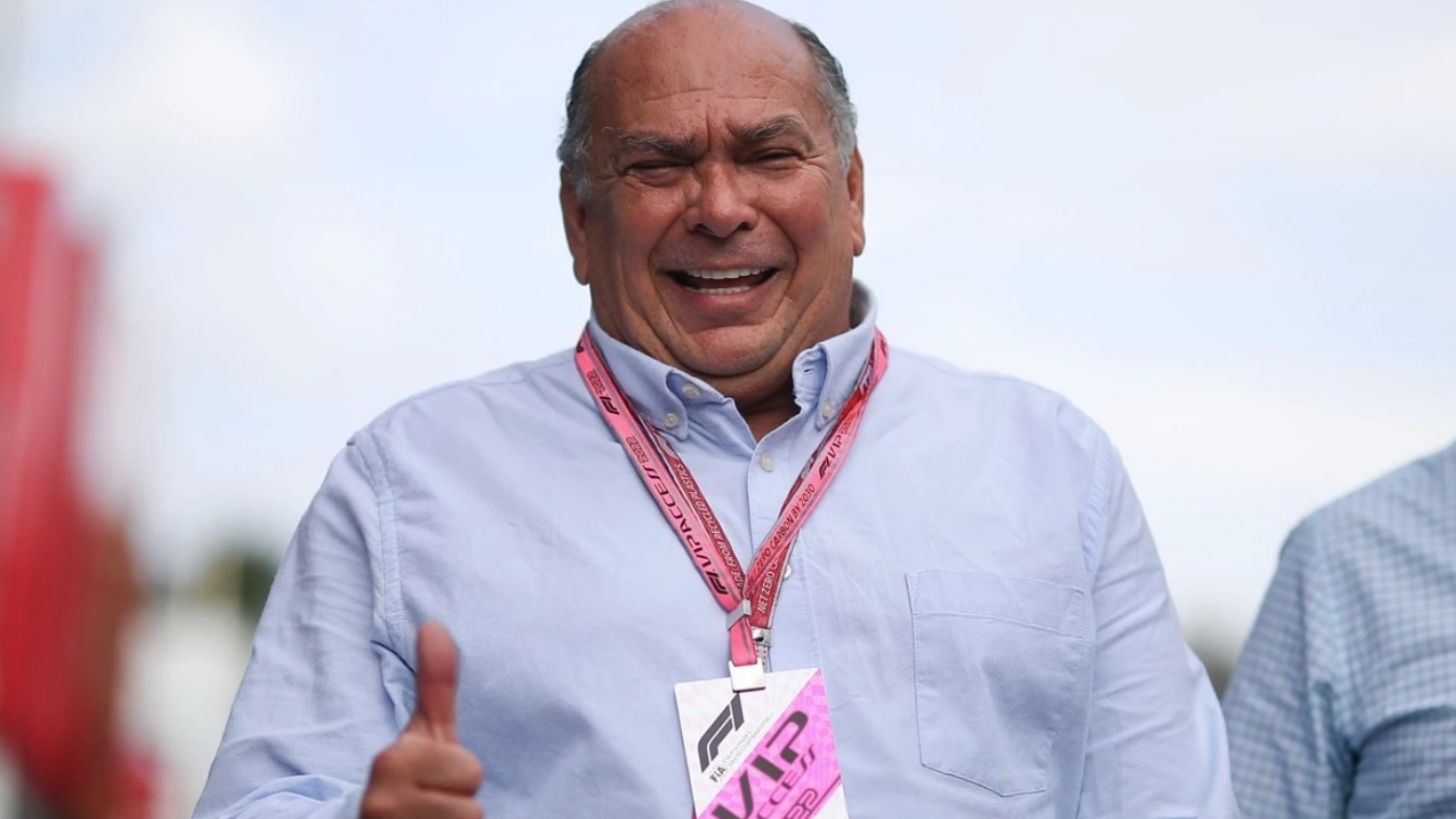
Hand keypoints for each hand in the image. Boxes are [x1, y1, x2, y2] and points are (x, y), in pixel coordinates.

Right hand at [363, 621, 484, 818]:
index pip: (471, 770)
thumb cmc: (408, 782)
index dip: (460, 778)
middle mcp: (382, 802)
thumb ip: (435, 684)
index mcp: (390, 762)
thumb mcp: (423, 734)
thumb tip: (434, 624)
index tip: (431, 782)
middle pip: (472, 802)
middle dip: (459, 805)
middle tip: (430, 805)